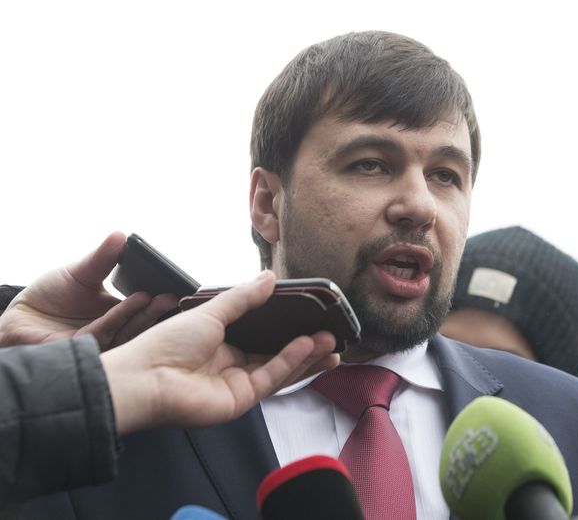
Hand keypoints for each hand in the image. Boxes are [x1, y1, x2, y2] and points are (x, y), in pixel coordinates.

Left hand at [0, 232, 176, 349]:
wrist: (19, 316)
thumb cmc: (51, 295)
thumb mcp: (83, 271)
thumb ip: (103, 258)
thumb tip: (120, 235)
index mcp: (118, 314)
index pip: (143, 309)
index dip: (158, 301)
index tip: (173, 287)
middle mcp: (113, 330)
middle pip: (141, 322)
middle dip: (158, 310)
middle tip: (171, 295)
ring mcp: (100, 341)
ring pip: (128, 330)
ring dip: (144, 314)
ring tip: (155, 296)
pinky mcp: (84, 348)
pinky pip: (105, 332)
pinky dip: (121, 316)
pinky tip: (136, 301)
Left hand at [101, 270, 339, 433]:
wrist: (144, 376)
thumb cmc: (167, 342)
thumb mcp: (211, 311)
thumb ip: (244, 298)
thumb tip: (271, 278)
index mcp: (222, 343)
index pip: (263, 336)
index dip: (288, 329)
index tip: (312, 318)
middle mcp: (232, 365)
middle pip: (278, 355)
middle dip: (307, 346)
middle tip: (332, 333)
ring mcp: (237, 384)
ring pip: (281, 369)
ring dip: (307, 355)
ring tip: (332, 341)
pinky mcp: (240, 400)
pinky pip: (271, 378)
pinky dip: (291, 362)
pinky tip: (308, 345)